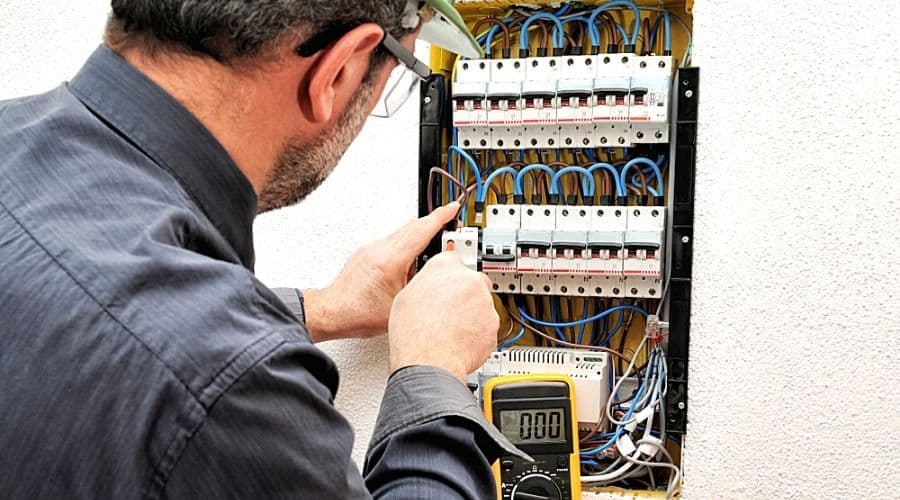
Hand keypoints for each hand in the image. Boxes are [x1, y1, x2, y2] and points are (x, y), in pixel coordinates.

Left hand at [303, 202, 459, 342]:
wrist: (333, 312)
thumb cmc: (359, 314)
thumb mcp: (402, 303)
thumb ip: (421, 286)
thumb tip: (438, 274)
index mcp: (390, 260)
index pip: (421, 230)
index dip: (441, 217)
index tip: (452, 208)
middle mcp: (379, 249)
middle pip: (413, 227)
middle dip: (434, 225)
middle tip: (451, 233)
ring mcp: (371, 249)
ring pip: (402, 233)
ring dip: (420, 236)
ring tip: (432, 252)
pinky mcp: (367, 253)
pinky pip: (392, 241)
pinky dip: (407, 244)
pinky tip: (411, 262)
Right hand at [387, 251, 499, 381]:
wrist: (428, 359)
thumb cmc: (413, 332)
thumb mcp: (405, 296)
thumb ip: (425, 284)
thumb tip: (428, 287)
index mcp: (444, 267)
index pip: (452, 258)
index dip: (450, 272)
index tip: (450, 279)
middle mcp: (468, 280)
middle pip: (472, 280)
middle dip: (464, 293)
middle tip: (449, 310)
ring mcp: (484, 302)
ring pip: (482, 304)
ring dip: (472, 313)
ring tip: (452, 329)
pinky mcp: (493, 324)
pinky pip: (487, 326)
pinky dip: (478, 332)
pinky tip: (460, 340)